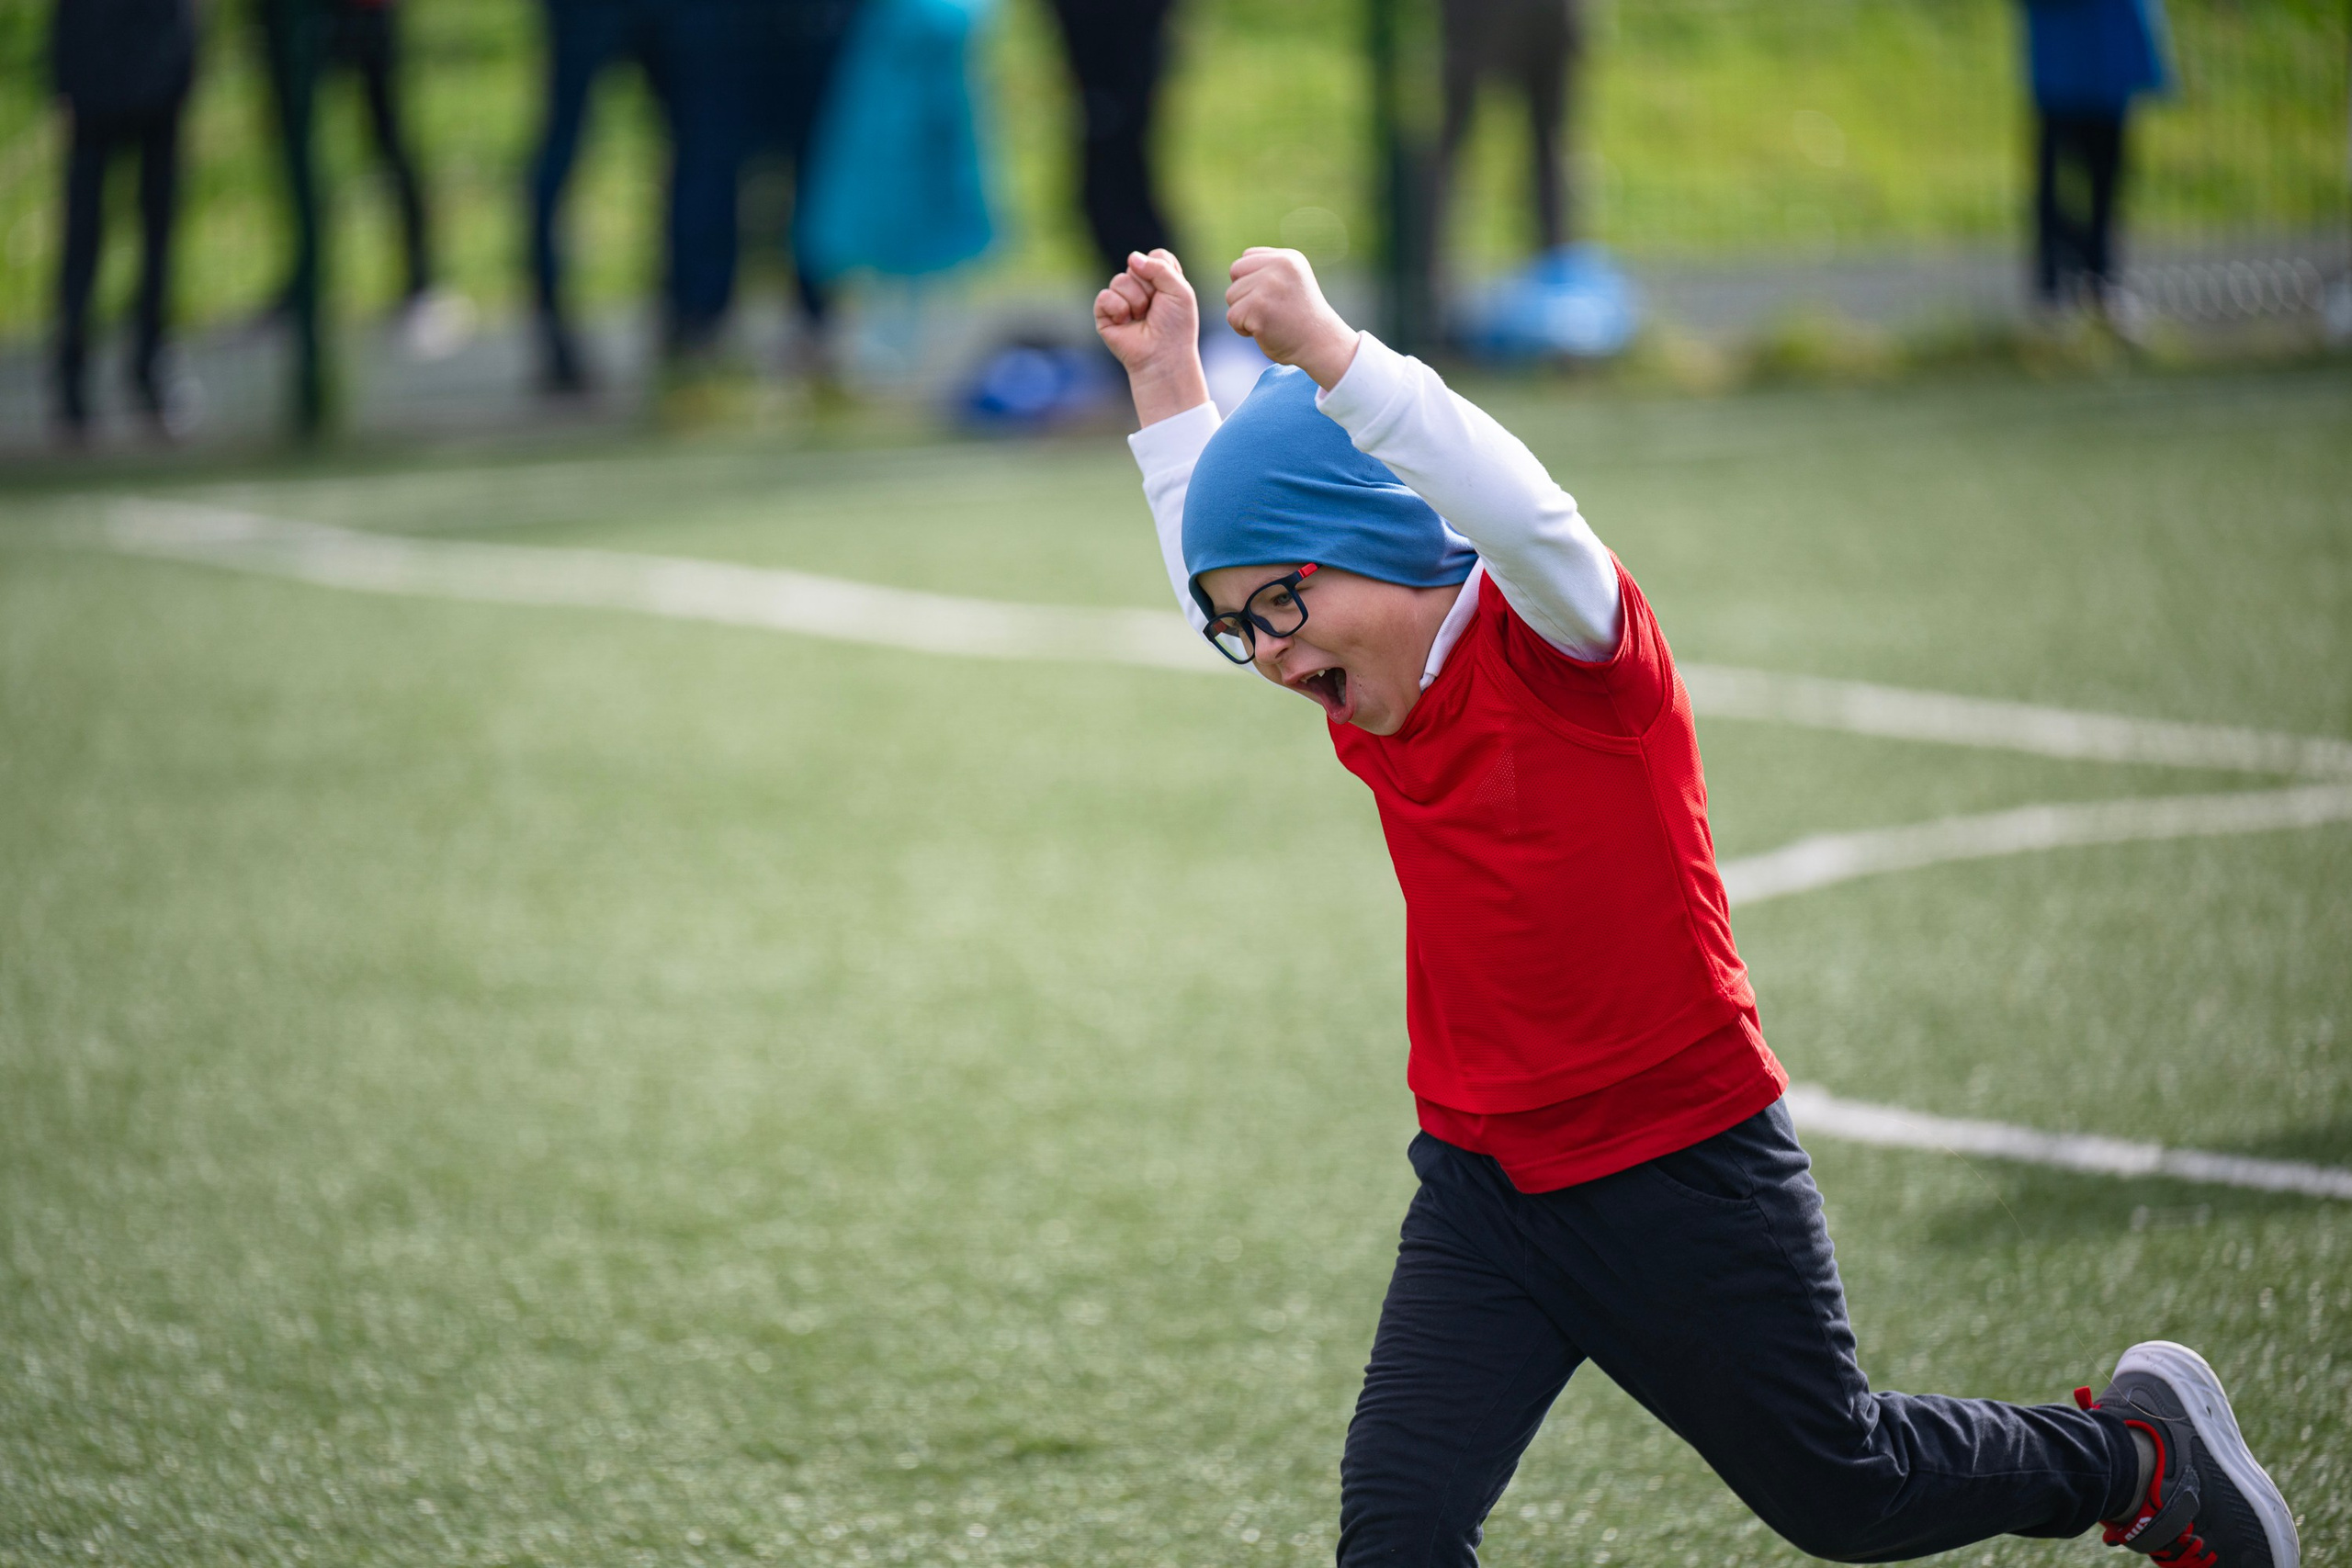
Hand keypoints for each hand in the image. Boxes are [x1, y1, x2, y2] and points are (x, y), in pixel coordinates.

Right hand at [1094, 249, 1208, 424]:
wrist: (1163, 356)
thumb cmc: (1176, 326)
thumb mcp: (1180, 290)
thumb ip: (1161, 267)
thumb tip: (1132, 258)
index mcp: (1160, 280)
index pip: (1156, 256)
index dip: (1162, 271)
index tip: (1171, 292)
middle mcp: (1140, 287)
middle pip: (1136, 265)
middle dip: (1148, 287)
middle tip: (1155, 308)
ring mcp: (1121, 299)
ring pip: (1120, 280)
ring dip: (1135, 301)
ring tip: (1142, 318)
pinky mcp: (1105, 314)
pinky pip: (1105, 296)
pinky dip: (1118, 309)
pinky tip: (1125, 322)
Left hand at [1224, 248, 1357, 389]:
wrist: (1320, 345)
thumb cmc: (1301, 318)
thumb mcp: (1290, 282)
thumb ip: (1268, 271)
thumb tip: (1235, 269)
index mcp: (1288, 258)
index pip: (1246, 258)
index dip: (1251, 281)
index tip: (1272, 297)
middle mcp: (1279, 266)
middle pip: (1235, 272)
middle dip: (1243, 293)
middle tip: (1266, 310)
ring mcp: (1268, 286)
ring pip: (1231, 295)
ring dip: (1243, 313)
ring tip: (1268, 320)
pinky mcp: (1258, 307)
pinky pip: (1232, 317)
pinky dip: (1243, 329)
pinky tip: (1264, 331)